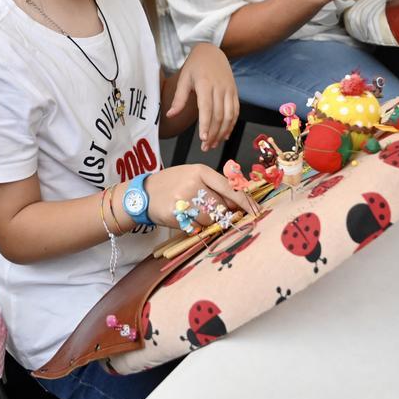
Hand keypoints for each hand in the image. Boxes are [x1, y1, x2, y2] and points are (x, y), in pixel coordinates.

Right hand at [144, 164, 260, 229]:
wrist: (142, 193)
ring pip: (211, 218)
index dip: (245, 201)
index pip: (229, 187)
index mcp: (200, 171)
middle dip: (220, 212)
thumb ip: (214, 186)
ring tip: (192, 211)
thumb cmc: (171, 184)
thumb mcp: (192, 176)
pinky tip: (184, 217)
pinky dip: (195, 226)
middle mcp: (193, 184)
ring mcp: (184, 200)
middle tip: (207, 209)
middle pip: (221, 206)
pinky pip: (197, 227)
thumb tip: (238, 204)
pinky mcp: (176, 215)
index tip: (256, 211)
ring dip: (207, 220)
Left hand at [168, 43, 238, 150]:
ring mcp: (229, 90)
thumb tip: (170, 115)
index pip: (207, 108)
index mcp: (205, 84)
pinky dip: (232, 124)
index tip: (203, 138)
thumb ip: (179, 99)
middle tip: (206, 147)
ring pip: (229, 115)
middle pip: (219, 115)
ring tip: (214, 144)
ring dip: (223, 132)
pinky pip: (236, 111)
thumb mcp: (184, 79)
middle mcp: (220, 88)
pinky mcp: (234, 92)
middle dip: (213, 133)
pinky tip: (225, 134)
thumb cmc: (195, 65)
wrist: (212, 51)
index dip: (206, 124)